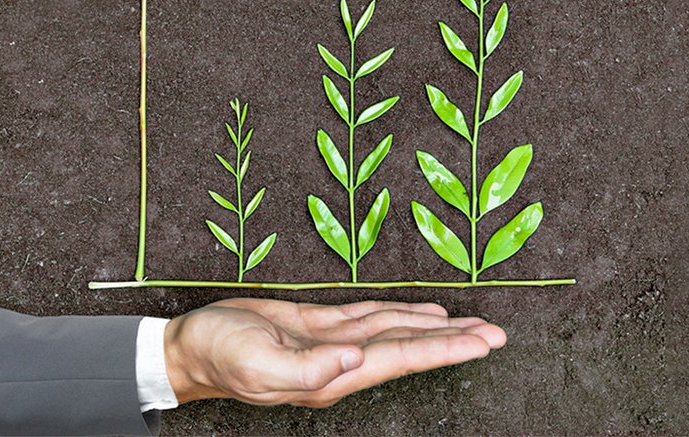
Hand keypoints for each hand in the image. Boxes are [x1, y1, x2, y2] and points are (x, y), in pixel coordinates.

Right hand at [163, 298, 505, 406]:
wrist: (192, 346)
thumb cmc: (219, 355)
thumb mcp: (257, 363)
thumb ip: (309, 368)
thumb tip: (356, 357)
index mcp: (332, 374)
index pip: (400, 358)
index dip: (443, 349)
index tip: (481, 342)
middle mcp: (342, 362)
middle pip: (409, 347)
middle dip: (453, 341)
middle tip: (496, 334)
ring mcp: (334, 344)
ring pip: (396, 332)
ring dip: (435, 328)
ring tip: (473, 326)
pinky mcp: (321, 326)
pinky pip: (372, 318)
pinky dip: (402, 314)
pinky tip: (424, 313)